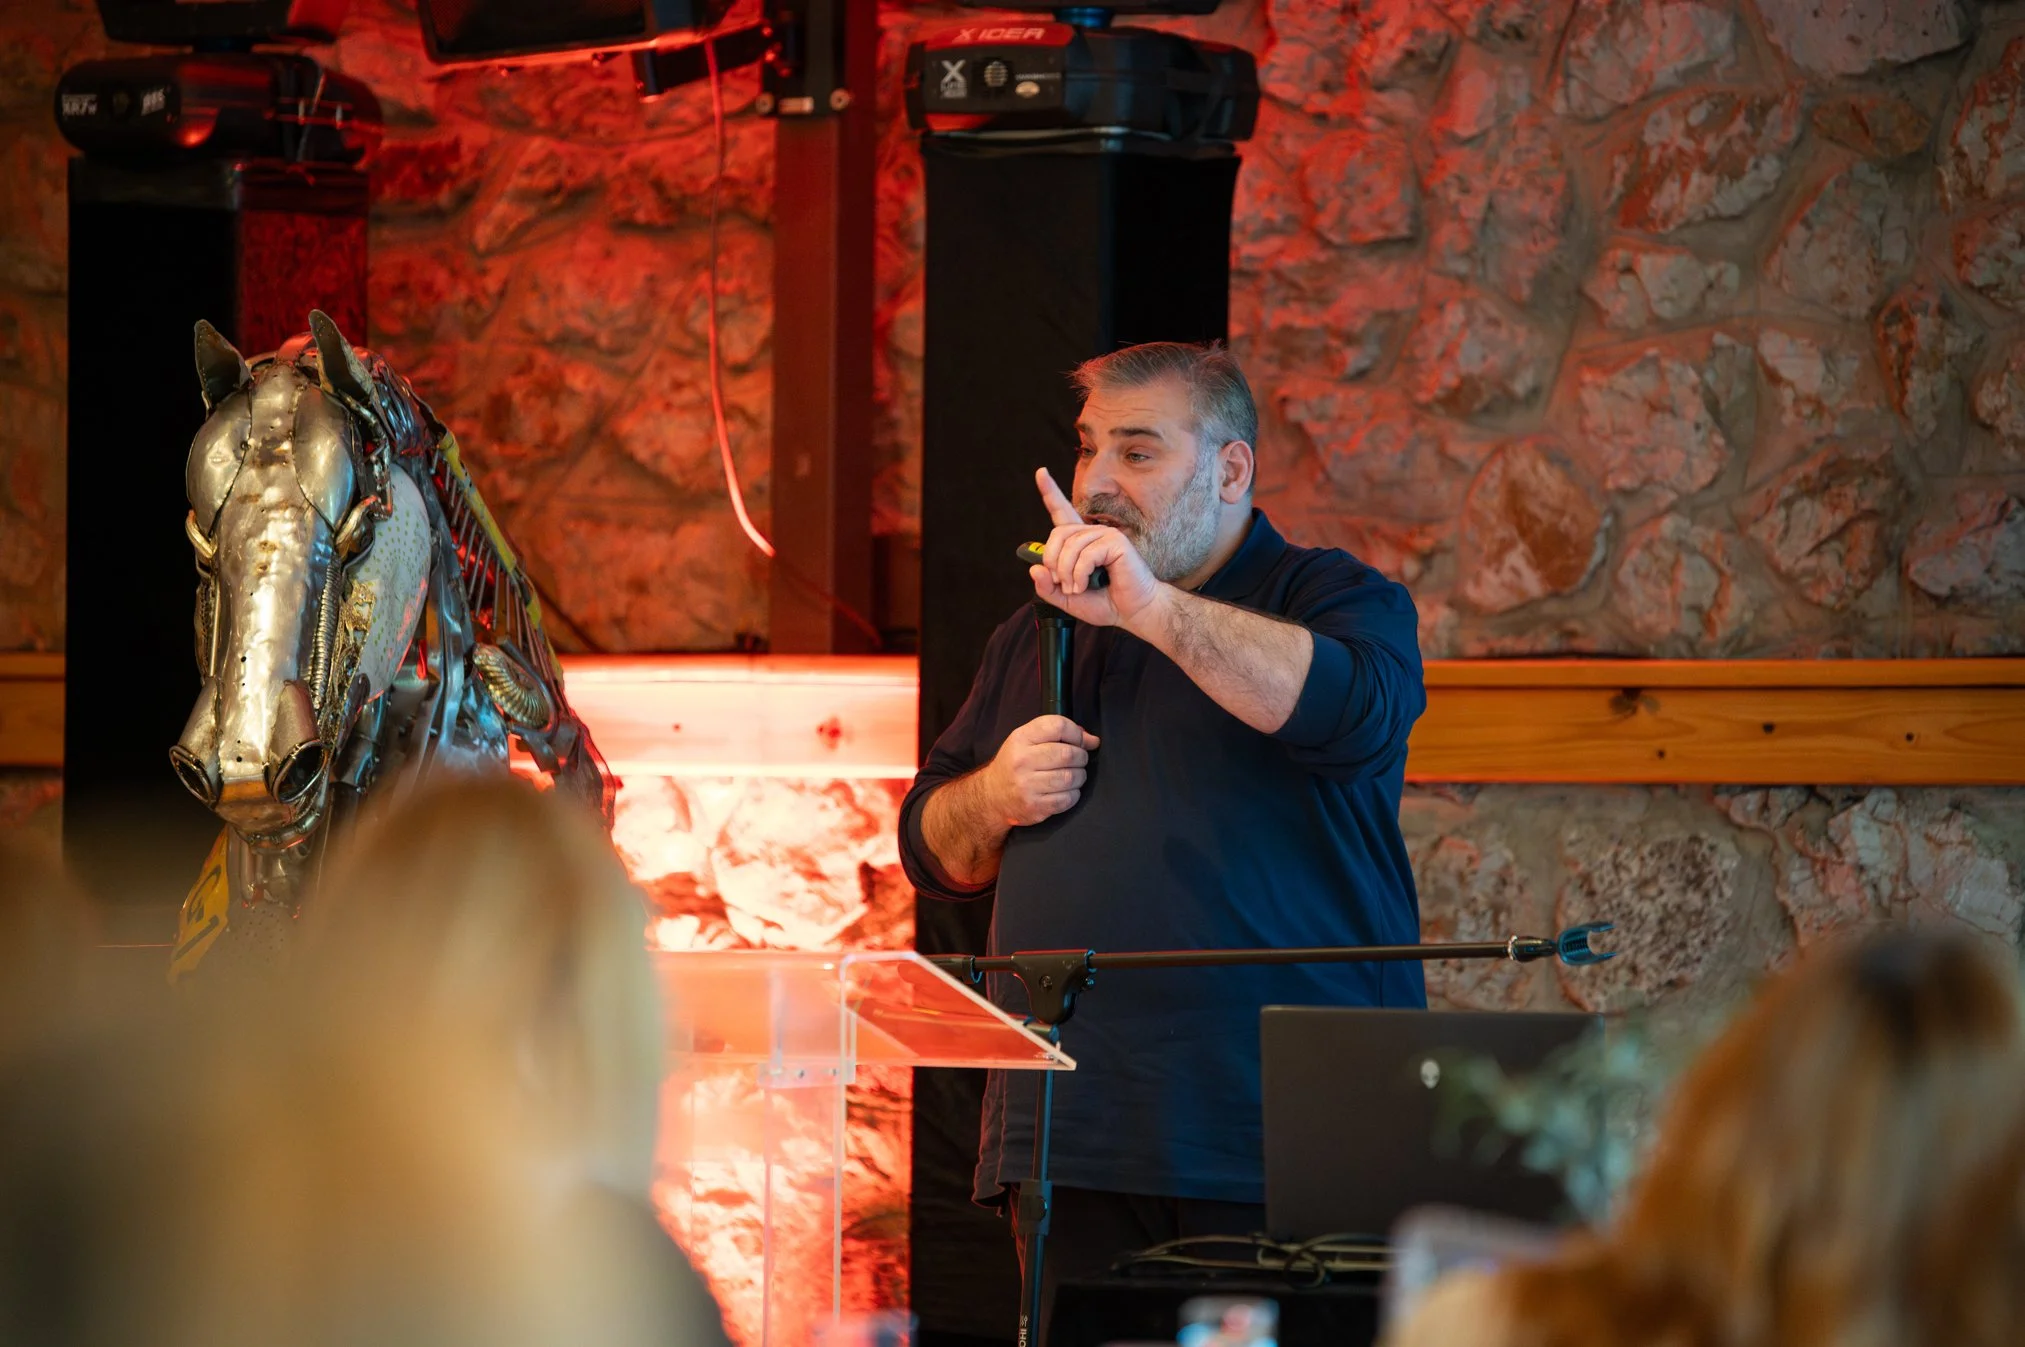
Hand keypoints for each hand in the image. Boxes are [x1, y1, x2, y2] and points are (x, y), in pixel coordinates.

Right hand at [983, 714, 1099, 826]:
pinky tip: (1065, 790)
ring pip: (1071, 777)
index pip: (1058, 726)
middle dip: (1081, 757)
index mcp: (1020, 739)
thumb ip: (1057, 733)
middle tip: (1078, 760)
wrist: (992, 795)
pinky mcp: (1035, 807)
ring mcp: (1027, 786)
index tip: (1080, 741)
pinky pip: (1068, 799)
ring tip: (1073, 775)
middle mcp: (1022, 761)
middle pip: (1069, 754)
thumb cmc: (1015, 764)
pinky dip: (1073, 794)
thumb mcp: (1027, 740)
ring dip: (1079, 776)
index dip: (1076, 733)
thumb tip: (1091, 740)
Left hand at [1030, 468, 1164, 628]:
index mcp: (1080, 541)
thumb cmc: (1104, 602)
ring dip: (1067, 573)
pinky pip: (1086, 554)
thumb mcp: (1066, 598)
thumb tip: (1034, 568)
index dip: (1050, 492)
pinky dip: (1080, 574)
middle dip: (1052, 561)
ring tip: (1075, 588)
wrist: (1131, 612)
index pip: (1062, 512)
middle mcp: (1092, 533)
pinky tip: (1085, 584)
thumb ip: (1047, 587)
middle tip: (1061, 583)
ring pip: (1070, 547)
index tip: (1040, 473)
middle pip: (1057, 534)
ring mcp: (1105, 535)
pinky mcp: (1116, 543)